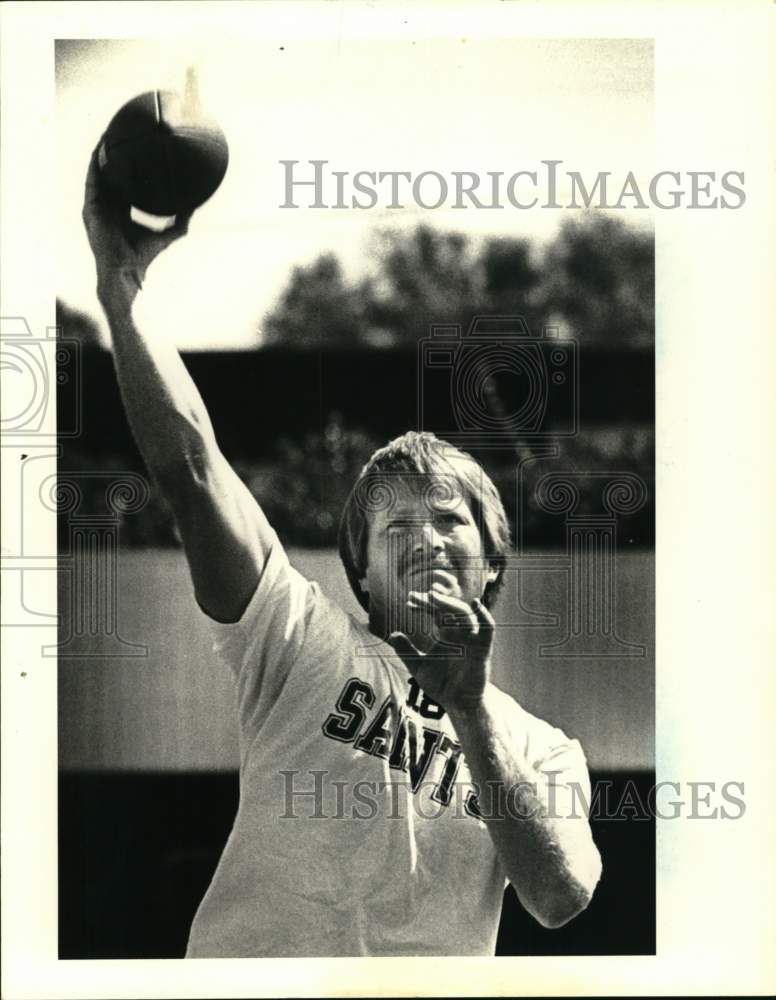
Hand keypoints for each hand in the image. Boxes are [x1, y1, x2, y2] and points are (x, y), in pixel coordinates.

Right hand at [82, 140, 190, 303]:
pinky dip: (98, 163)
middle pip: (111, 170)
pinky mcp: (90, 207)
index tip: (140, 145)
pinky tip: (104, 148)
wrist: (126, 270)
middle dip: (116, 150)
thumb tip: (198, 205)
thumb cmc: (144, 256)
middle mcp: (108, 203)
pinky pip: (93, 179)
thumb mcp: (169, 232)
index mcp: (122, 207)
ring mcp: (97, 204)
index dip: (131, 162)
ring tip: (113, 131)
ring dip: (105, 150)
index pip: (125, 179)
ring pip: (99, 170)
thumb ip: (182, 218)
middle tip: (125, 129)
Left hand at [388, 592, 494, 713]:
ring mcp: (472, 639)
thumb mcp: (418, 666)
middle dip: (434, 601)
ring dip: (450, 604)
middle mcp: (460, 633)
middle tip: (418, 596)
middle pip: (449, 609)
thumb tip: (392, 634)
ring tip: (434, 597)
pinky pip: (488, 628)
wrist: (458, 705)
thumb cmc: (442, 685)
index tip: (409, 601)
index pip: (436, 612)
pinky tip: (476, 604)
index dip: (424, 605)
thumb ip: (406, 651)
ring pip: (465, 614)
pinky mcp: (483, 649)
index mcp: (447, 634)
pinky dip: (484, 615)